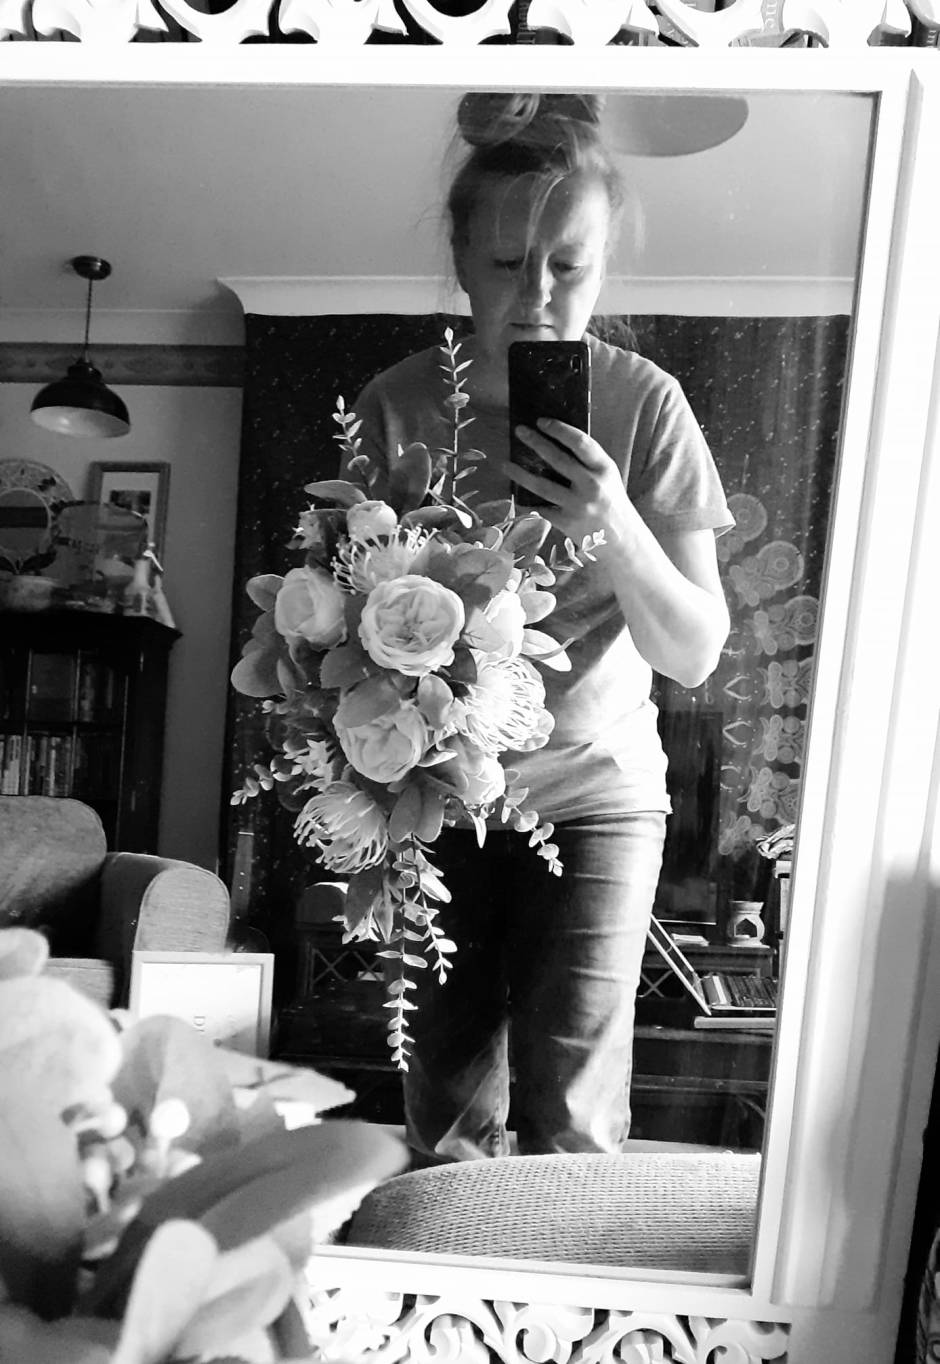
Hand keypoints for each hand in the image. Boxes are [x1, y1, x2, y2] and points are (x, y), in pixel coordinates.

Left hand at [509, 419, 633, 545]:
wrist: (622, 539)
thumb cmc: (611, 502)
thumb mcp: (607, 477)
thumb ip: (587, 462)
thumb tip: (554, 440)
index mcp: (604, 468)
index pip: (580, 442)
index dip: (559, 429)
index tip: (542, 421)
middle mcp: (591, 485)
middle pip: (557, 459)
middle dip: (535, 442)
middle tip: (519, 430)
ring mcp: (577, 505)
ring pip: (541, 485)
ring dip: (519, 473)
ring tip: (504, 464)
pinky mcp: (566, 522)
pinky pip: (540, 507)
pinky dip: (527, 500)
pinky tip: (516, 492)